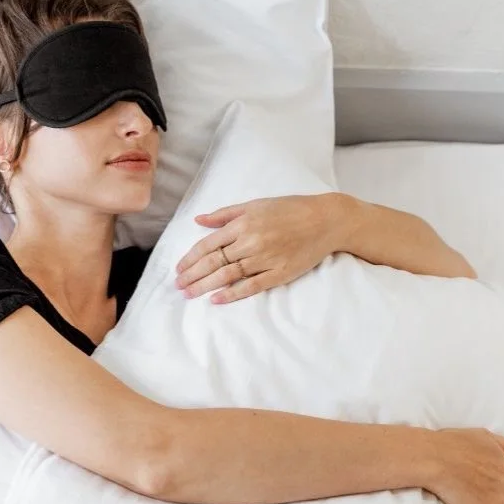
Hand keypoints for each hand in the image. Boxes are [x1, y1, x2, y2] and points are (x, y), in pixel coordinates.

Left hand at [175, 193, 354, 303]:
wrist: (325, 220)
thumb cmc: (290, 209)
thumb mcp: (256, 204)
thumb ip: (225, 214)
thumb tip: (198, 220)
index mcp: (243, 223)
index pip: (208, 244)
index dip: (190, 258)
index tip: (179, 269)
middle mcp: (251, 241)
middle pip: (214, 262)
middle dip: (193, 275)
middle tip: (178, 286)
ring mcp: (265, 258)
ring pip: (228, 275)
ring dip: (205, 286)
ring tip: (189, 294)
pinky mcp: (279, 273)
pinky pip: (251, 286)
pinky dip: (232, 293)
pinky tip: (216, 299)